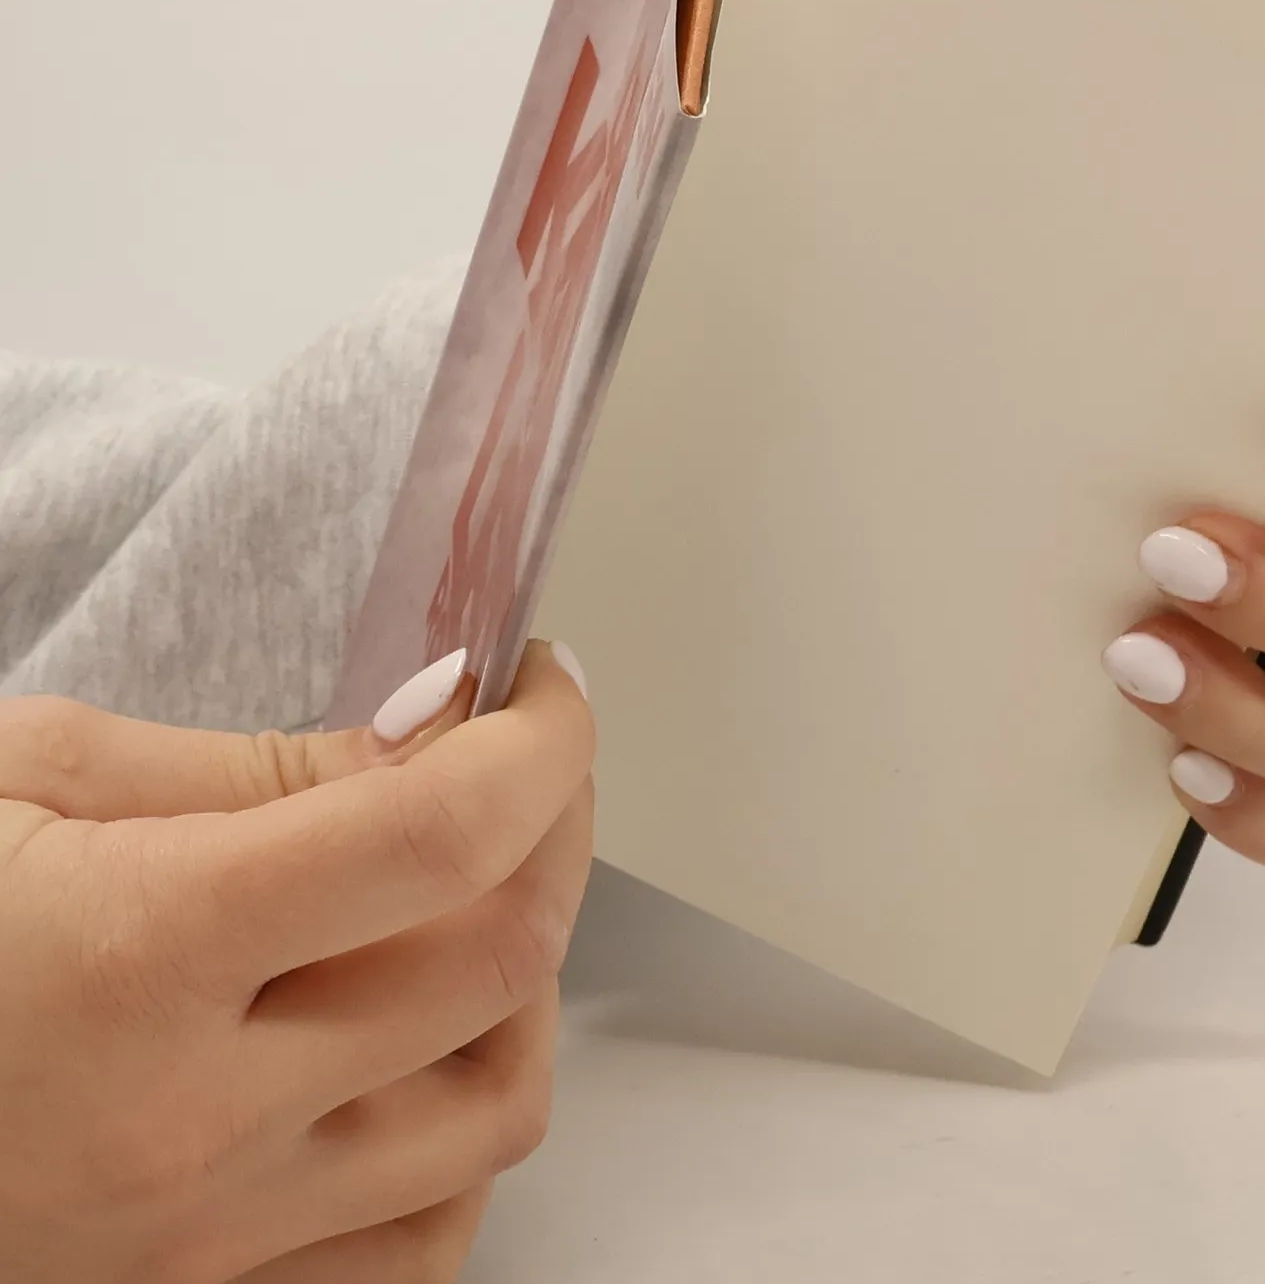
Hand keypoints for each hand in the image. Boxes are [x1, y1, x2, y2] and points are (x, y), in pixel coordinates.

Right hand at [0, 641, 594, 1283]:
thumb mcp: (22, 782)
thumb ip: (251, 768)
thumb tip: (439, 733)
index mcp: (136, 954)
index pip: (443, 834)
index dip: (544, 739)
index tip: (546, 687)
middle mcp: (189, 1120)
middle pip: (501, 962)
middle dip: (559, 825)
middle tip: (527, 758)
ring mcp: (199, 1241)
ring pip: (492, 1113)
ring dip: (528, 981)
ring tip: (482, 892)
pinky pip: (416, 1244)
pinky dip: (461, 1131)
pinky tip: (424, 1046)